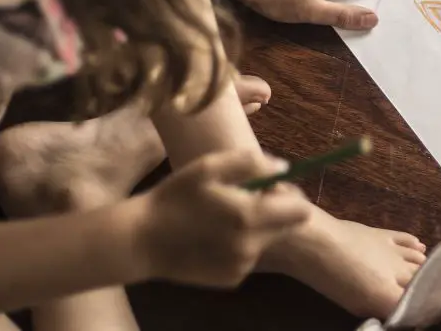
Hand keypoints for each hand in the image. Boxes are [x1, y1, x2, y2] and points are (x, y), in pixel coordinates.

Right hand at [134, 150, 311, 287]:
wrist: (140, 241)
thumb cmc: (174, 198)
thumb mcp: (209, 167)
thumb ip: (251, 163)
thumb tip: (284, 168)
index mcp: (248, 217)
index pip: (300, 211)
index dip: (290, 196)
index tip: (271, 188)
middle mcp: (250, 246)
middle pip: (288, 227)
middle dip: (276, 211)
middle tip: (248, 199)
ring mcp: (242, 266)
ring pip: (268, 240)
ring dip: (256, 227)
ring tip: (223, 218)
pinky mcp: (232, 278)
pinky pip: (250, 255)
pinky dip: (241, 243)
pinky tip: (215, 237)